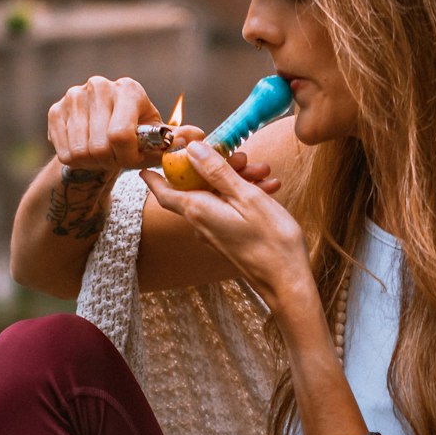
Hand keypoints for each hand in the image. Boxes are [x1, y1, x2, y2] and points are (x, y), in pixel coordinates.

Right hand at [47, 75, 203, 171]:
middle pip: (98, 146)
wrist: (104, 132)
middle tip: (114, 159)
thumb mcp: (157, 139)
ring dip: (92, 163)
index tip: (131, 160)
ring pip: (79, 151)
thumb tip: (198, 135)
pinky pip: (62, 150)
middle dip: (109, 162)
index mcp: (130, 90)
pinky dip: (74, 160)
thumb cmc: (137, 136)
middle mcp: (101, 85)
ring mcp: (75, 95)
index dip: (125, 157)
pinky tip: (85, 150)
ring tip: (102, 156)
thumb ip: (177, 140)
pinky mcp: (57, 108)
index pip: (120, 135)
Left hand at [141, 139, 310, 310]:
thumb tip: (191, 150)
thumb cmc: (271, 241)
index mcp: (199, 211)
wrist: (289, 284)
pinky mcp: (228, 238)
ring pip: (218, 195)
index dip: (154, 177)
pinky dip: (245, 195)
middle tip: (243, 157)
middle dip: (218, 166)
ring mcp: (215, 232)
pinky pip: (229, 208)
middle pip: (197, 186)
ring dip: (239, 179)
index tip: (146, 165)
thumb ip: (216, 171)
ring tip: (265, 172)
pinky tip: (269, 187)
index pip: (164, 192)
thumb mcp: (246, 197)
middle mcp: (201, 223)